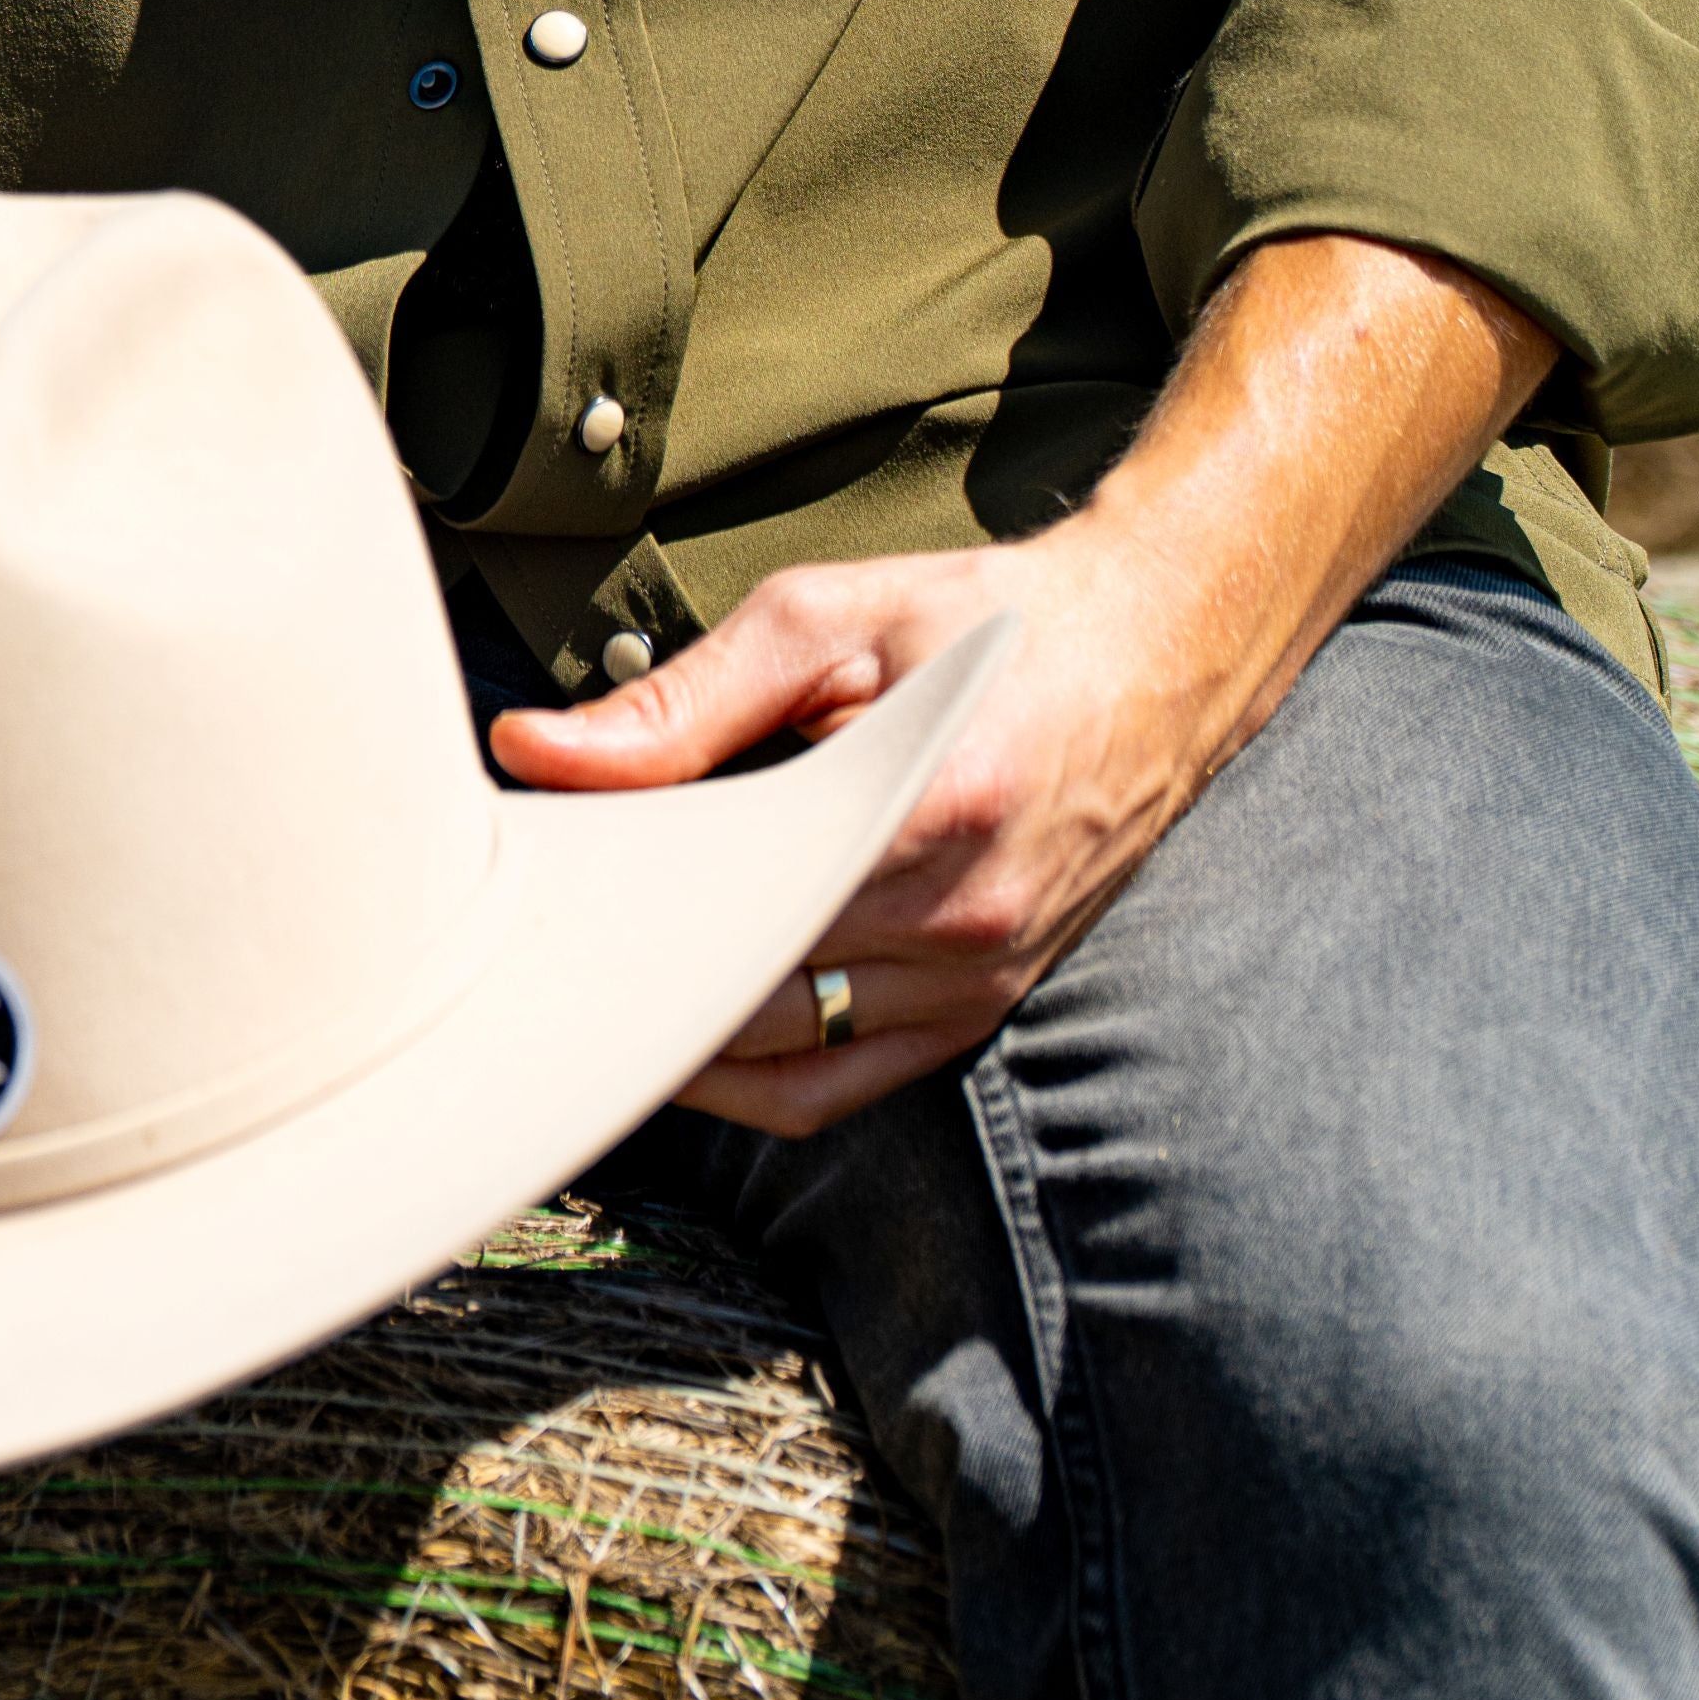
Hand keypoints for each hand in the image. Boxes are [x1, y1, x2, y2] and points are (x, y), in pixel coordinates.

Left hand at [489, 507, 1245, 1129]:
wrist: (1161, 650)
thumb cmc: (993, 622)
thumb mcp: (829, 615)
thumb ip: (682, 699)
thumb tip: (537, 752)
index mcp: (934, 809)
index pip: (733, 912)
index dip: (620, 916)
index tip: (538, 890)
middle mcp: (967, 920)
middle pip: (745, 1001)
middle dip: (633, 976)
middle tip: (542, 931)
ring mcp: (982, 982)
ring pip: (782, 1063)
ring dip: (682, 1034)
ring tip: (600, 972)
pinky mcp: (983, 1009)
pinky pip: (839, 1084)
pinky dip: (751, 1071)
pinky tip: (690, 1017)